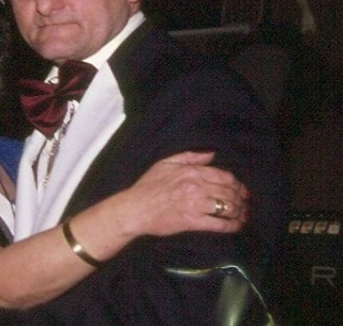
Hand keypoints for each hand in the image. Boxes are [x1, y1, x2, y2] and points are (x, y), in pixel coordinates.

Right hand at [124, 151, 249, 237]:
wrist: (135, 209)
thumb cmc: (147, 186)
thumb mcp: (165, 163)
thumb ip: (190, 157)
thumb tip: (211, 154)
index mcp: (191, 172)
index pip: (224, 176)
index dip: (237, 184)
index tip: (241, 189)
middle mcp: (196, 187)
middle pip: (229, 192)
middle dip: (241, 198)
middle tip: (245, 203)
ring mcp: (195, 205)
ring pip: (228, 207)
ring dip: (239, 212)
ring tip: (242, 215)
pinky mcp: (193, 221)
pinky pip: (219, 224)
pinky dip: (232, 225)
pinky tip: (236, 226)